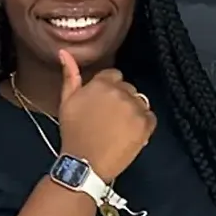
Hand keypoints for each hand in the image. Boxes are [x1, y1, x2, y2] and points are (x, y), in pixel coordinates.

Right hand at [54, 49, 156, 179]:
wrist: (85, 163)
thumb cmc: (73, 133)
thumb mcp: (66, 102)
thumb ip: (70, 75)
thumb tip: (65, 53)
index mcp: (102, 83)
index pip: (114, 75)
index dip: (107, 89)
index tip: (102, 104)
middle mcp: (121, 92)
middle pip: (128, 88)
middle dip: (120, 99)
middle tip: (108, 118)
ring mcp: (135, 108)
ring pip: (140, 101)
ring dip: (132, 111)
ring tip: (118, 127)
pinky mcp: (146, 125)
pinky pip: (150, 117)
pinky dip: (143, 124)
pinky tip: (128, 134)